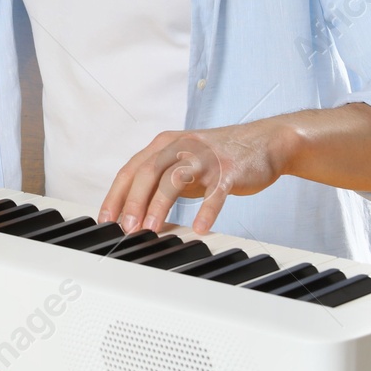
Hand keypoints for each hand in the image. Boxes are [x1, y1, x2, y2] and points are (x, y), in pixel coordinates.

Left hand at [97, 120, 294, 235]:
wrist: (264, 142)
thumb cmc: (217, 158)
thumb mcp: (183, 165)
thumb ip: (160, 184)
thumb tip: (133, 215)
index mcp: (165, 145)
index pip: (132, 169)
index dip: (116, 194)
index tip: (106, 219)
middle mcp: (182, 147)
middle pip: (148, 172)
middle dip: (133, 201)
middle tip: (126, 228)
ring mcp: (205, 158)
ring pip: (175, 179)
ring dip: (159, 204)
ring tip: (151, 228)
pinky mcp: (229, 170)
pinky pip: (215, 192)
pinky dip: (207, 210)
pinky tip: (200, 228)